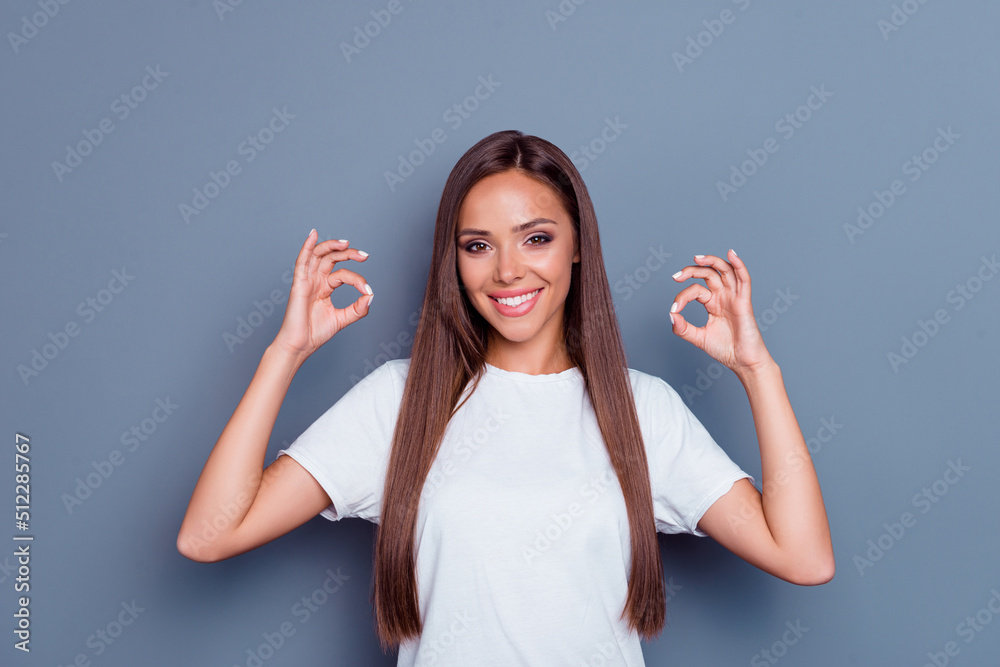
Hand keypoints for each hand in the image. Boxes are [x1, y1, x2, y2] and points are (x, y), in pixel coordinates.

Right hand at [272, 230, 372, 360]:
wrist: (300, 345)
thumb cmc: (316, 333)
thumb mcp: (342, 319)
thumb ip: (357, 309)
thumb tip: (371, 296)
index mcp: (325, 288)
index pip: (343, 274)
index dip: (357, 279)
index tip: (367, 290)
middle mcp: (316, 281)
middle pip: (331, 259)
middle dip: (348, 254)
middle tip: (364, 256)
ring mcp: (307, 281)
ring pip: (318, 255)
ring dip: (331, 246)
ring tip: (346, 243)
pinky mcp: (299, 284)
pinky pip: (302, 261)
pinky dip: (307, 246)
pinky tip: (313, 234)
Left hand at [669, 250, 772, 375]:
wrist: (743, 362)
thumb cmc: (725, 350)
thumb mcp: (698, 338)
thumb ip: (683, 328)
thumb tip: (671, 315)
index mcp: (713, 303)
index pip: (696, 290)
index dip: (683, 297)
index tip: (674, 309)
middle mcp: (723, 297)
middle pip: (708, 274)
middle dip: (691, 271)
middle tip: (676, 276)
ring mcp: (734, 297)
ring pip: (724, 271)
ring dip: (712, 261)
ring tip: (697, 258)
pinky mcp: (744, 302)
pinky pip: (743, 279)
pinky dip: (739, 265)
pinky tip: (731, 254)